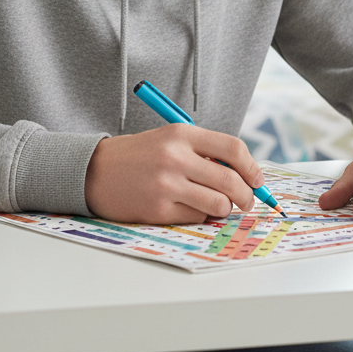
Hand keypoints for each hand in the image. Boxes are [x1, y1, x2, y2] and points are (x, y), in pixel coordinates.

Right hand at [85, 125, 264, 223]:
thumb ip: (204, 151)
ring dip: (224, 208)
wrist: (95, 170)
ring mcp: (166, 184)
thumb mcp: (171, 139)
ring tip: (217, 205)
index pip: (233, 148)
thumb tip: (244, 174)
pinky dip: (200, 215)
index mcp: (182, 134)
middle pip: (230, 180)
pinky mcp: (157, 209)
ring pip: (218, 204)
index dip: (252, 167)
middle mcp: (175, 157)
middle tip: (247, 201)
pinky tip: (188, 208)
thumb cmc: (139, 155)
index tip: (257, 179)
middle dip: (247, 195)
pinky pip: (196, 217)